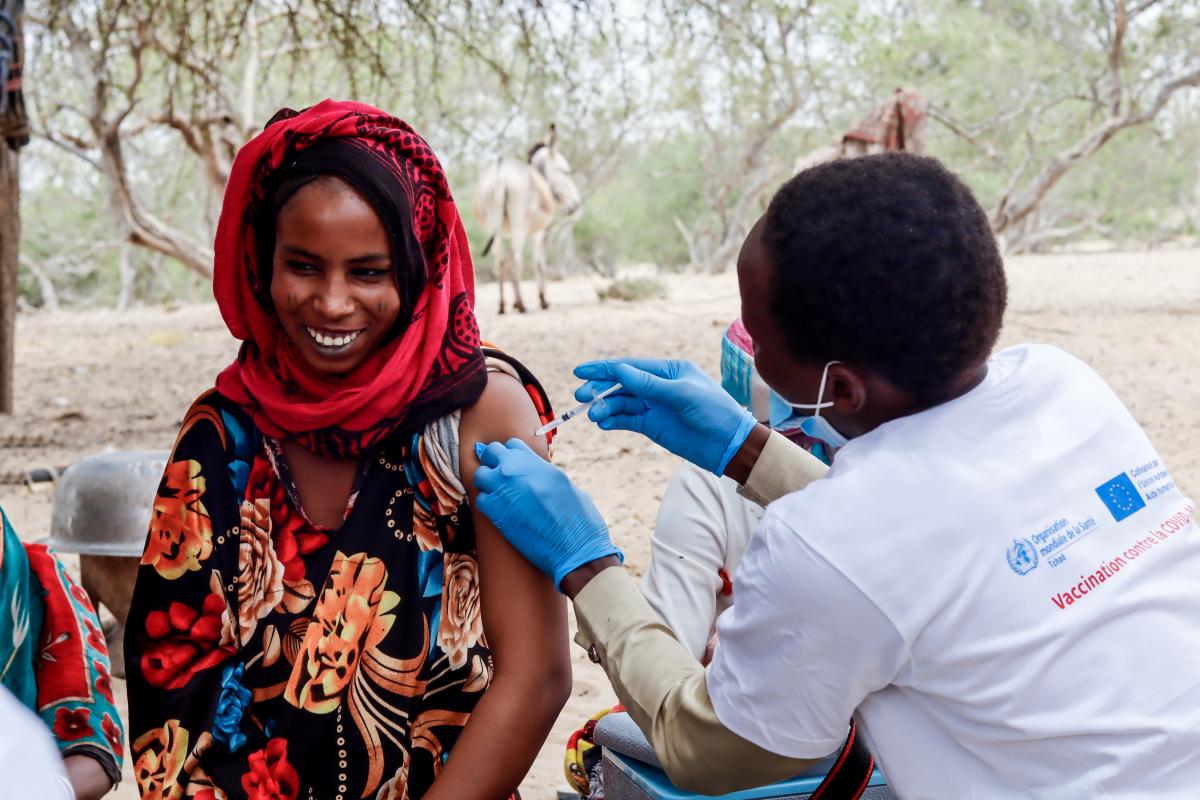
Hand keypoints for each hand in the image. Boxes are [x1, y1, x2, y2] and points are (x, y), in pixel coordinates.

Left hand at [474, 439, 622, 590]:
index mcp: (538, 463)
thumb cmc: (578, 519)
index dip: (510, 454)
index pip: (511, 444)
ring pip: (480, 475)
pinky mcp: (496, 513)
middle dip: (493, 461)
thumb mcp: (564, 484)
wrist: (574, 548)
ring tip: (498, 494)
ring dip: (486, 482)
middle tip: (499, 475)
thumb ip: (543, 473)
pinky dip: (487, 504)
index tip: (511, 464)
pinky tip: (499, 512)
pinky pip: (481, 500)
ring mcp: (504, 490)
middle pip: (491, 453)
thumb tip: (532, 473)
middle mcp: (517, 472)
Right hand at [574, 358, 756, 474]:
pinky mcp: (652, 426)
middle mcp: (658, 386)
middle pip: (621, 384)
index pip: (630, 366)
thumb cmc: (714, 411)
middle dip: (600, 389)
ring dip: (605, 408)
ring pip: (622, 404)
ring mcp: (654, 406)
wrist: (730, 445)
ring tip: (593, 415)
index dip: (604, 368)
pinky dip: (614, 421)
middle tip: (581, 396)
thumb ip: (649, 384)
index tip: (580, 372)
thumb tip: (619, 370)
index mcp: (668, 370)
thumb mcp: (682, 395)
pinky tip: (603, 424)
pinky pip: (627, 421)